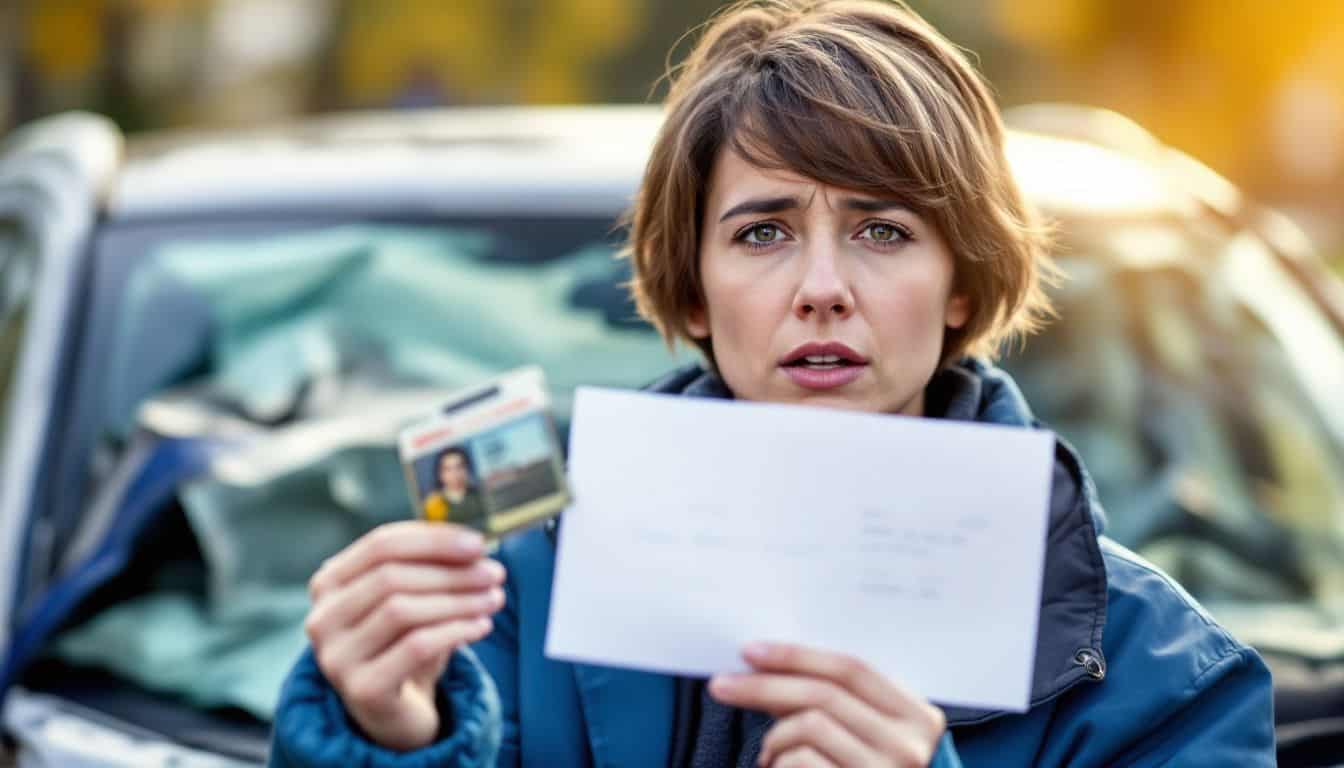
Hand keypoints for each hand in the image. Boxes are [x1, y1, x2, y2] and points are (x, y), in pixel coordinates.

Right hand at [304, 522, 506, 750]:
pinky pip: (415, 647)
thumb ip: (431, 568)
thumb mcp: (413, 599)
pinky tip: (481, 625)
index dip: (433, 539)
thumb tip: (474, 546)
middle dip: (450, 572)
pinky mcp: (361, 689)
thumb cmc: (404, 644)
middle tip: (494, 573)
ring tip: (494, 598)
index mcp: (330, 583)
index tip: (478, 543)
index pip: (381, 544)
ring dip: (457, 600)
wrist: (395, 714)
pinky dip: (455, 630)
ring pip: (401, 610)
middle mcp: (323, 618)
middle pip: (390, 577)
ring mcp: (337, 656)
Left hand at [709, 643, 945, 767]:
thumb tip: (765, 664)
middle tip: (721, 685)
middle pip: (824, 695)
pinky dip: (779, 761)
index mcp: (917, 716)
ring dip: (774, 736)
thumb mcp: (862, 732)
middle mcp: (910, 745)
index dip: (797, 656)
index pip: (851, 669)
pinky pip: (802, 761)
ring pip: (810, 726)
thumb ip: (829, 701)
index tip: (750, 651)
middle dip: (765, 686)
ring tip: (768, 753)